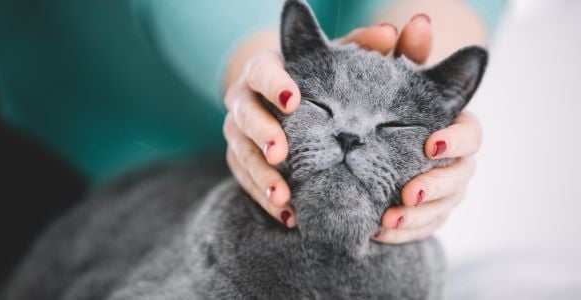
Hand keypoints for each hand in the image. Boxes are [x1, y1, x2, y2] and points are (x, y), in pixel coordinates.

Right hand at [224, 14, 436, 227]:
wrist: (287, 104)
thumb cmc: (317, 80)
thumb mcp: (335, 62)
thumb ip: (362, 47)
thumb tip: (391, 33)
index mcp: (264, 70)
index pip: (260, 70)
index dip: (273, 84)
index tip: (293, 99)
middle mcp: (244, 99)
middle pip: (243, 114)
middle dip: (261, 134)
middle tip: (281, 153)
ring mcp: (238, 132)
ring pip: (240, 152)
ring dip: (261, 176)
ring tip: (284, 198)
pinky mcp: (239, 159)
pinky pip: (244, 180)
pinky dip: (263, 198)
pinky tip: (288, 215)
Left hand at [372, 111, 481, 242]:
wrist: (387, 142)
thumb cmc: (396, 117)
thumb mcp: (399, 105)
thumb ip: (395, 104)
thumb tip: (366, 107)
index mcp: (460, 133)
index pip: (469, 136)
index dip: (454, 142)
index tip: (431, 146)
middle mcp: (460, 164)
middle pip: (457, 178)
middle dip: (433, 187)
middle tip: (410, 194)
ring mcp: (450, 192)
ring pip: (441, 208)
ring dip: (415, 216)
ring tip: (390, 219)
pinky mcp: (434, 214)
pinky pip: (423, 228)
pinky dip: (402, 232)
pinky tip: (379, 232)